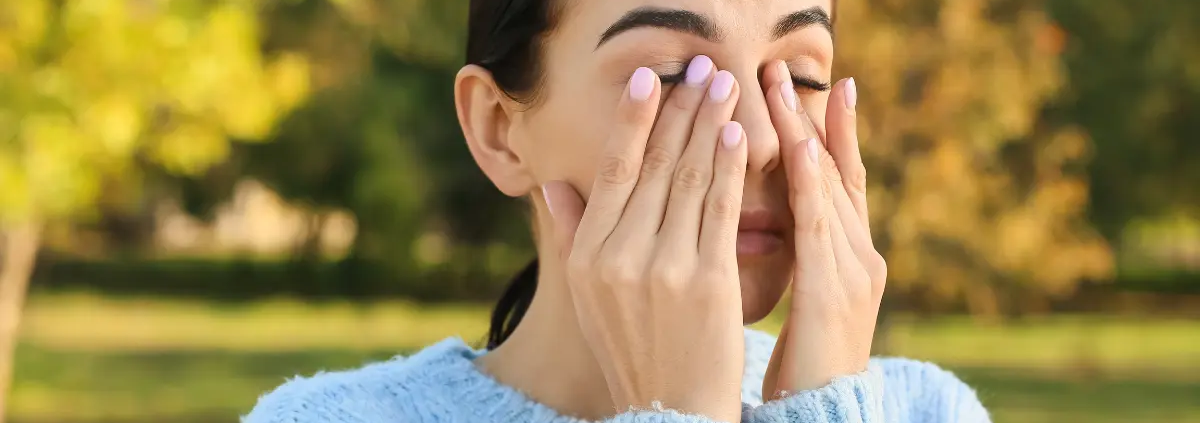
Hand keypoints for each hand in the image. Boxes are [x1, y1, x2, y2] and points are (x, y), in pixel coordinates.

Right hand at [542, 58, 746, 421]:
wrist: (670, 411)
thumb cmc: (633, 351)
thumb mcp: (588, 297)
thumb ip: (571, 236)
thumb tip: (552, 184)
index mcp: (589, 255)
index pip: (614, 171)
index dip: (634, 121)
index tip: (650, 80)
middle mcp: (620, 256)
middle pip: (655, 166)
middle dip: (681, 109)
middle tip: (701, 67)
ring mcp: (664, 268)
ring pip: (690, 179)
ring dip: (710, 124)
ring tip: (726, 85)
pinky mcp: (708, 281)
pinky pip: (721, 210)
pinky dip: (731, 168)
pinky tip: (739, 135)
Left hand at [759, 61, 887, 398]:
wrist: (824, 417)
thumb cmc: (805, 366)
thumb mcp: (805, 300)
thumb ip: (800, 257)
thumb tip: (772, 218)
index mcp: (849, 257)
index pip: (838, 182)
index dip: (829, 134)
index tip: (821, 88)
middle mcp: (861, 256)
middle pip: (835, 173)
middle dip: (811, 119)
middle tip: (785, 70)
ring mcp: (854, 272)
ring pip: (828, 189)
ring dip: (807, 134)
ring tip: (789, 90)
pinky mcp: (835, 294)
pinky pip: (819, 228)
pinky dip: (812, 185)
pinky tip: (799, 150)